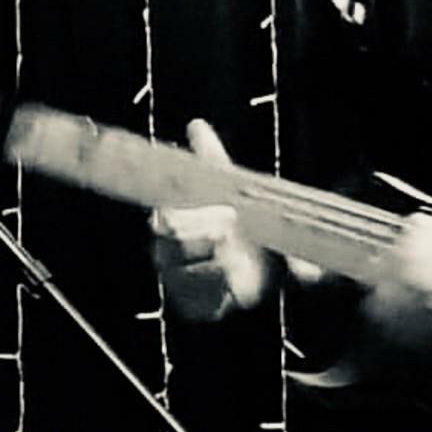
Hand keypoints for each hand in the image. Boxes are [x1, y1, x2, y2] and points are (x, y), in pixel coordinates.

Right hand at [151, 119, 272, 318]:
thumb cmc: (241, 216)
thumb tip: (196, 125)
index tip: (217, 212)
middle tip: (229, 226)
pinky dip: (218, 295)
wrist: (268, 253)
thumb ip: (210, 157)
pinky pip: (199, 306)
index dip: (182, 218)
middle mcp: (169, 255)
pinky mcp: (198, 307)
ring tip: (236, 256)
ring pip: (185, 278)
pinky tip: (234, 282)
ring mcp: (182, 283)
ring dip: (213, 266)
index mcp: (170, 223)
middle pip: (170, 250)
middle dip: (201, 237)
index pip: (163, 222)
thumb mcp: (227, 185)